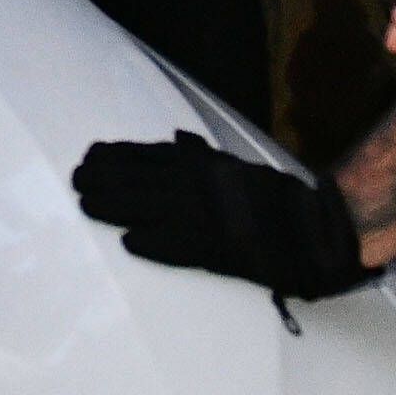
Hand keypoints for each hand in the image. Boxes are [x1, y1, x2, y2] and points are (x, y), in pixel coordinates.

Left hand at [71, 134, 372, 299]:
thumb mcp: (236, 169)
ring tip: (87, 205)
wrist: (319, 232)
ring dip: (117, 207)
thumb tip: (173, 143)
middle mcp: (204, 187)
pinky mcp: (223, 252)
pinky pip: (184, 247)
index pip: (152, 156)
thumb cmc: (275, 202)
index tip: (90, 155)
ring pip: (154, 209)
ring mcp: (212, 219)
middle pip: (143, 180)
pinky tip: (131, 242)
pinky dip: (157, 244)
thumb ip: (203, 159)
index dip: (118, 156)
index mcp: (207, 167)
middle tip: (76, 179)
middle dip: (105, 178)